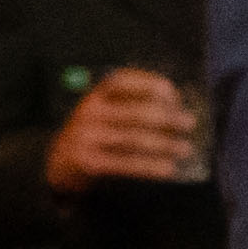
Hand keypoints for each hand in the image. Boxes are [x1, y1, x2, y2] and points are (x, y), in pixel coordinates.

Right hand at [47, 67, 207, 191]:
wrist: (58, 163)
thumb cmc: (94, 135)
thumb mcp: (104, 112)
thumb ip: (130, 106)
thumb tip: (177, 110)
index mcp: (95, 96)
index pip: (121, 81)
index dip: (149, 83)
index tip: (173, 92)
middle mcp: (89, 112)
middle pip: (135, 112)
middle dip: (167, 118)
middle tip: (189, 123)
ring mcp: (87, 137)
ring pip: (134, 139)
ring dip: (165, 144)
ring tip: (186, 148)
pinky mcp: (89, 162)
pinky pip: (126, 163)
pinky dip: (150, 166)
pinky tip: (168, 168)